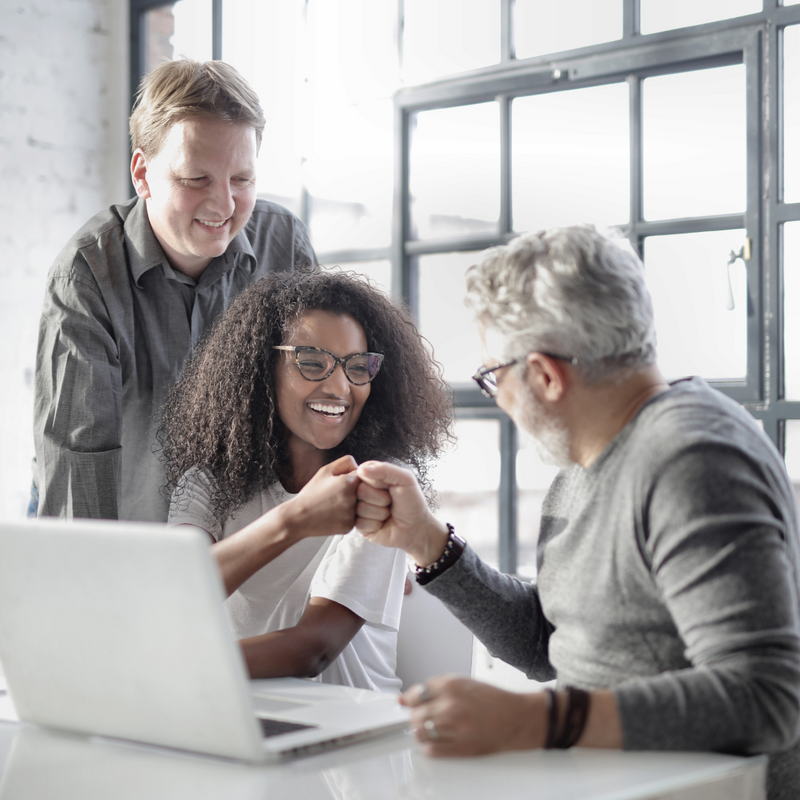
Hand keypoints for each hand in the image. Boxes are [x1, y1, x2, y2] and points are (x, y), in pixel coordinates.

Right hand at [281, 455, 359, 538]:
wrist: (299, 517)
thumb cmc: (311, 493)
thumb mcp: (326, 470)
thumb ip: (346, 462)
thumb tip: (360, 467)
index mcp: (349, 483)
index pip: (362, 476)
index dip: (349, 478)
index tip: (338, 484)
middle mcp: (353, 499)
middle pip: (363, 491)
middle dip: (352, 491)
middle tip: (335, 495)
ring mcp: (352, 515)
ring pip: (359, 505)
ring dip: (350, 504)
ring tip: (333, 504)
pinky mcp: (349, 527)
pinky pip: (354, 518)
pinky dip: (346, 516)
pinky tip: (333, 514)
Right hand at [355, 461, 448, 565]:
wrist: (416, 527)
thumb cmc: (412, 501)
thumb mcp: (405, 479)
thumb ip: (385, 469)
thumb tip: (362, 469)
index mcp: (372, 477)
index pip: (362, 473)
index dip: (377, 482)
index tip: (389, 486)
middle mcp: (363, 491)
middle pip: (360, 491)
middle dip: (380, 498)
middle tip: (391, 502)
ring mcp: (360, 508)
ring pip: (361, 508)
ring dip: (380, 512)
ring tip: (388, 513)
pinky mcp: (360, 525)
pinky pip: (360, 523)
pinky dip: (375, 524)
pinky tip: (382, 524)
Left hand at [401, 676, 545, 756]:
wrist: (516, 718)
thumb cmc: (492, 700)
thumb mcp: (463, 683)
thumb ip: (434, 688)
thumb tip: (407, 697)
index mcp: (451, 685)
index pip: (416, 694)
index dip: (410, 700)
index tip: (409, 703)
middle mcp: (451, 705)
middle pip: (415, 715)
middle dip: (414, 717)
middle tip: (421, 717)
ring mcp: (455, 728)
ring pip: (420, 733)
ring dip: (421, 732)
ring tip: (430, 728)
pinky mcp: (461, 747)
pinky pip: (432, 750)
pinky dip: (428, 746)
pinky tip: (436, 740)